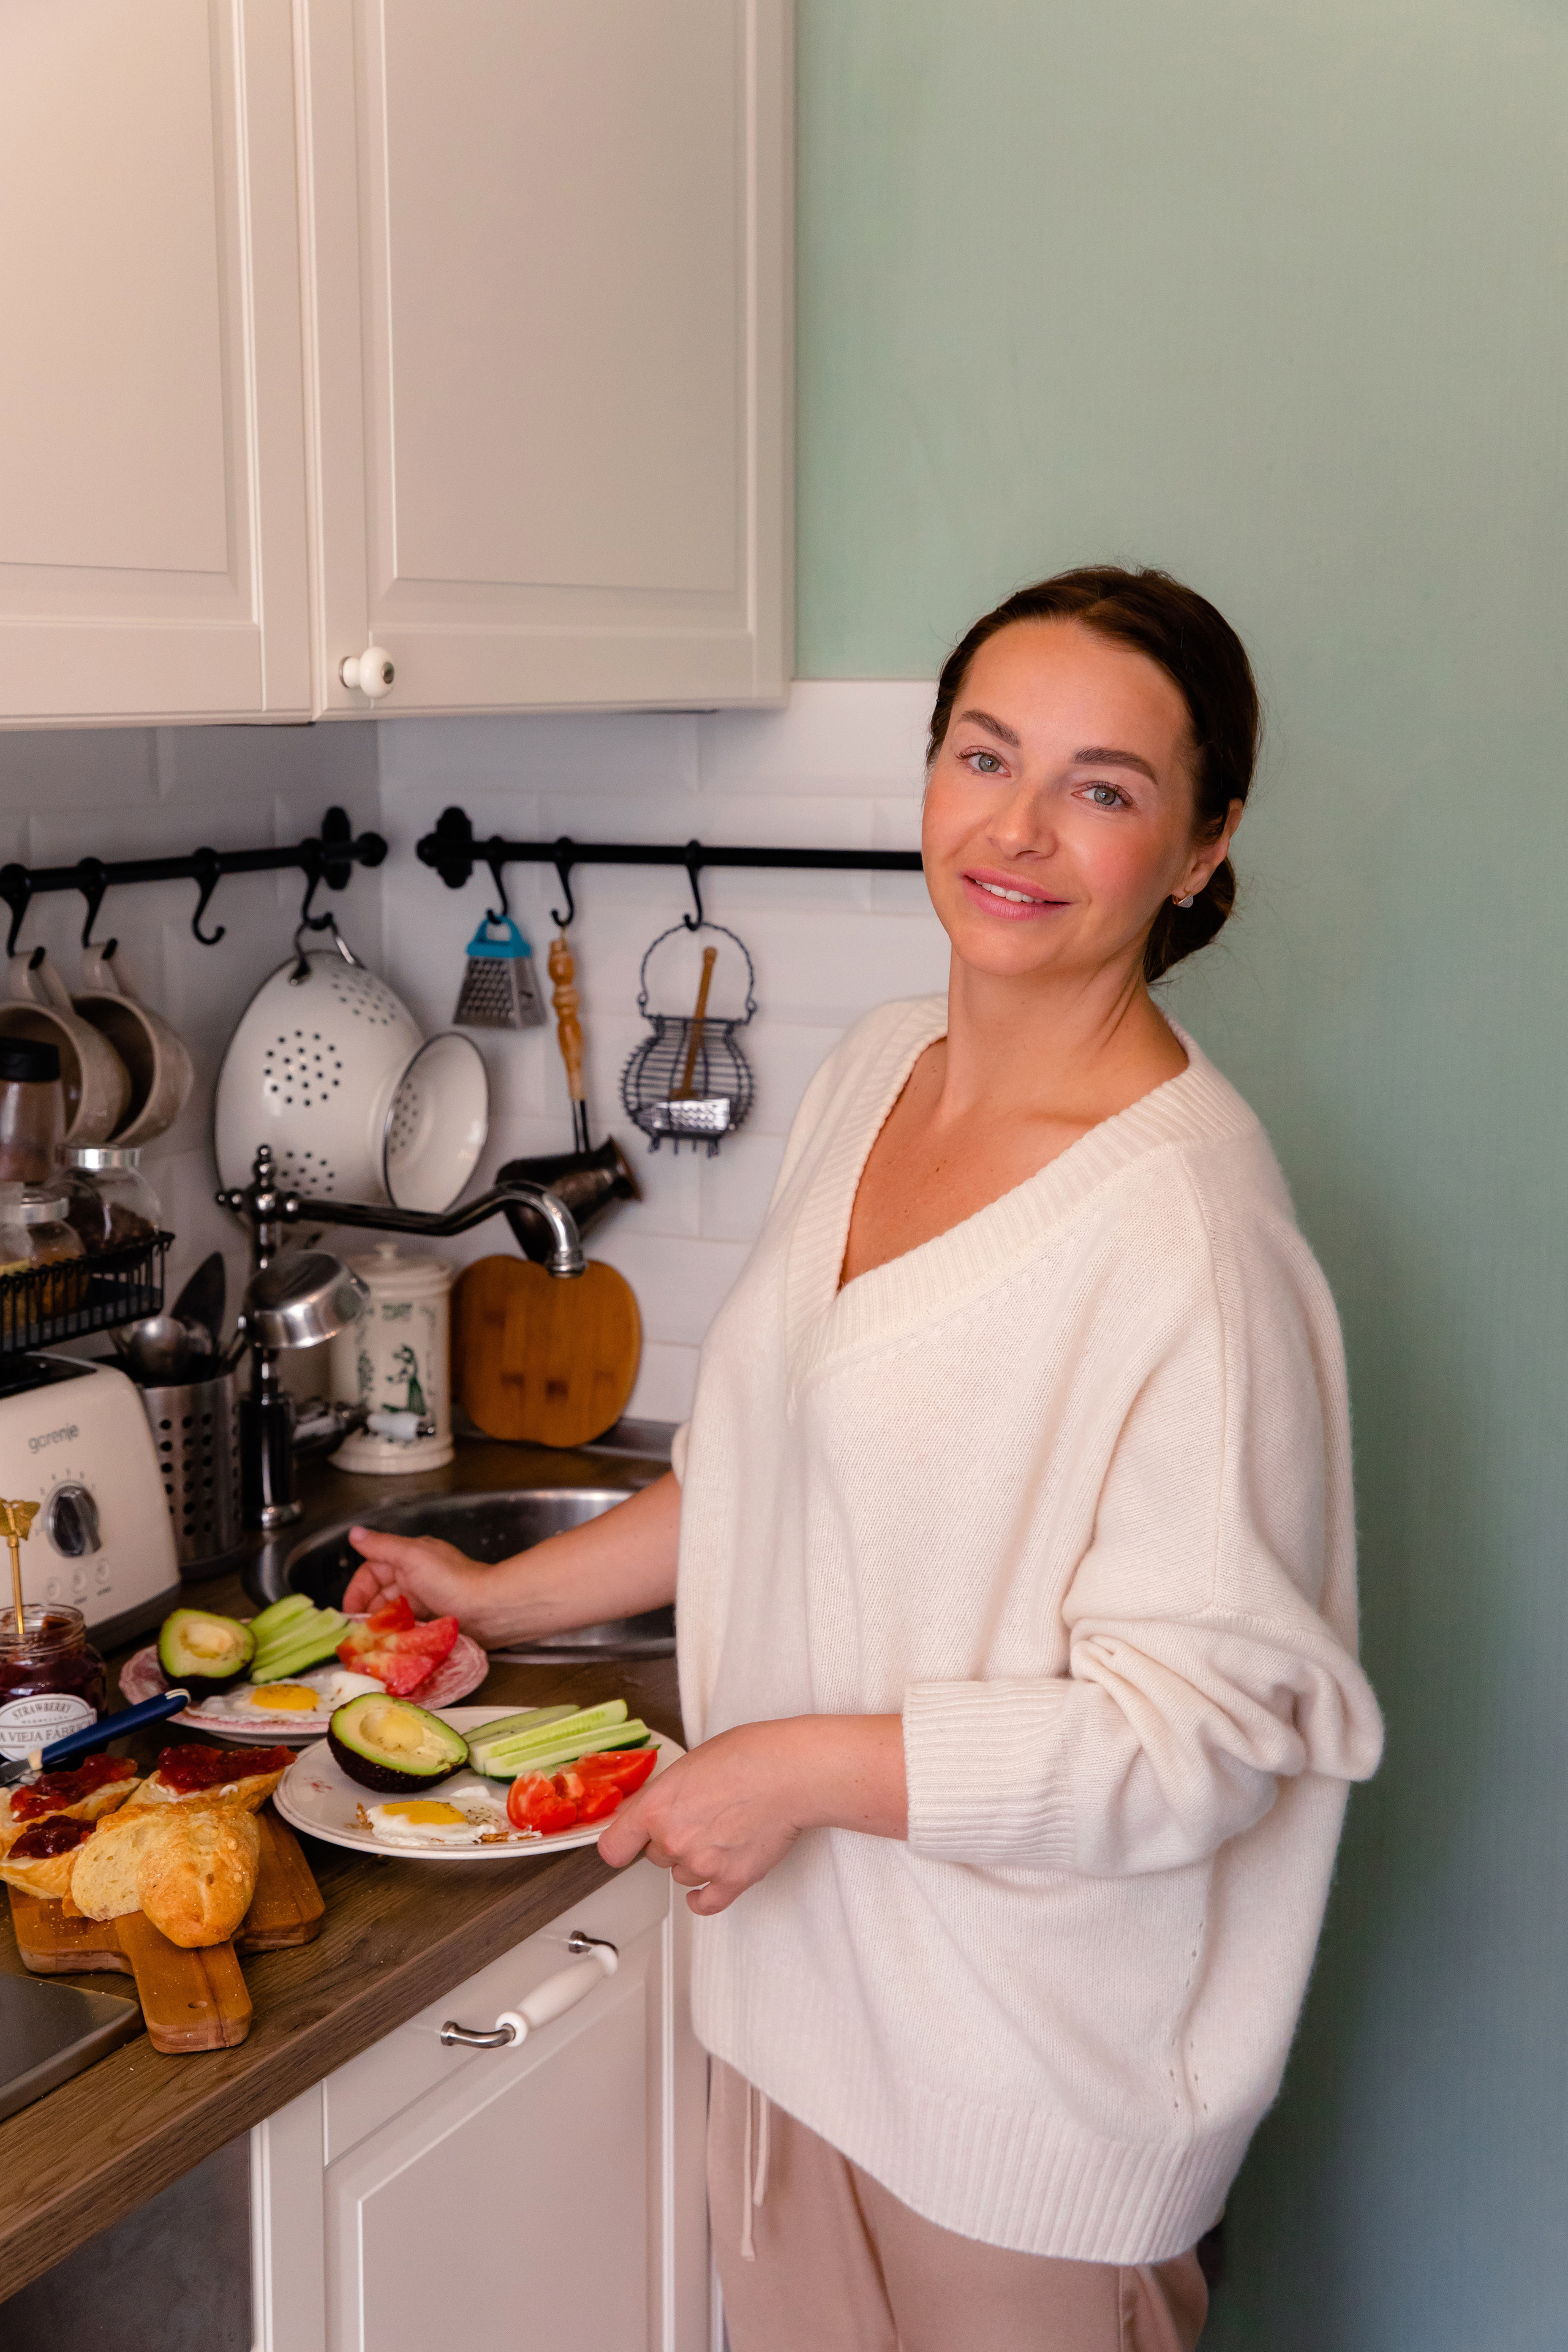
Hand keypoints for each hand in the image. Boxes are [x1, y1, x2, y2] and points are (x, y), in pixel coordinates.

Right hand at [342, 1527, 492, 1636]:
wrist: (490, 1608)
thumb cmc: (453, 1580)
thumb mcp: (412, 1556)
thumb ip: (382, 1546)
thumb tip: (355, 1533)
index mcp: (409, 1557)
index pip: (372, 1572)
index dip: (357, 1590)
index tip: (348, 1612)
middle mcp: (416, 1577)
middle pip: (380, 1595)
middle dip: (366, 1612)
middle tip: (356, 1633)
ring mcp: (425, 1600)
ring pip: (392, 1614)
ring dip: (380, 1627)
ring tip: (370, 1643)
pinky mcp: (433, 1621)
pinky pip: (407, 1628)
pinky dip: (397, 1636)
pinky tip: (390, 1647)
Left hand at [596, 1714, 906, 1915]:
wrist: (791, 1773)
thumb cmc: (751, 1755)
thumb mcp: (692, 1761)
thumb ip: (668, 1793)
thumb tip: (660, 1807)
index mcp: (656, 1807)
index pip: (614, 1846)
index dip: (622, 1845)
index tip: (627, 1845)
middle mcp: (673, 1840)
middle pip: (656, 1857)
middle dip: (673, 1841)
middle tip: (699, 1819)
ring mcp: (702, 1864)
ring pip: (683, 1875)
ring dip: (696, 1861)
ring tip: (722, 1833)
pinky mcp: (732, 1881)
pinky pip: (706, 1903)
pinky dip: (706, 1897)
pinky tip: (709, 1886)